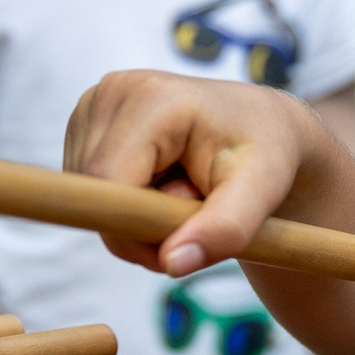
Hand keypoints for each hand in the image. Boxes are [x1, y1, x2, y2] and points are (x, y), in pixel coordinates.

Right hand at [62, 71, 327, 275]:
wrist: (261, 126)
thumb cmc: (267, 153)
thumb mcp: (264, 190)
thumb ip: (225, 228)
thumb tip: (172, 263)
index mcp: (151, 99)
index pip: (107, 185)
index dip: (133, 232)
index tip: (179, 246)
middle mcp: (113, 91)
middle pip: (94, 192)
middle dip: (138, 225)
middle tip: (193, 214)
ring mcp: (94, 102)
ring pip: (89, 194)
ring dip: (133, 213)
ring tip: (182, 190)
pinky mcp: (87, 120)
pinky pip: (89, 185)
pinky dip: (124, 198)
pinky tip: (160, 180)